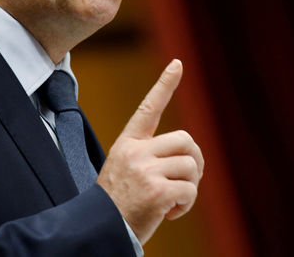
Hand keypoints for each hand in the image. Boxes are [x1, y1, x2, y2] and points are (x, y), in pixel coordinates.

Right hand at [96, 59, 203, 243]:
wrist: (99, 229)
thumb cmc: (116, 204)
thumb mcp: (126, 170)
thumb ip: (151, 157)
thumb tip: (189, 157)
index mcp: (128, 143)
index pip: (148, 108)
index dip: (165, 84)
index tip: (178, 63)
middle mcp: (136, 152)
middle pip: (186, 140)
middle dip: (195, 160)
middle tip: (187, 179)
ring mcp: (146, 171)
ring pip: (191, 165)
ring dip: (190, 186)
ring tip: (173, 200)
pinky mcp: (156, 191)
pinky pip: (190, 190)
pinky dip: (186, 204)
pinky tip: (169, 213)